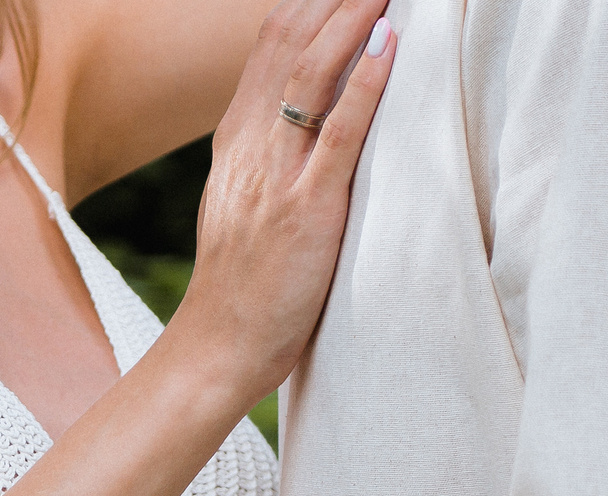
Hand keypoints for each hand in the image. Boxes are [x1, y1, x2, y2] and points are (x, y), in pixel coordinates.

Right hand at [172, 0, 397, 403]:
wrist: (217, 348)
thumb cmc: (244, 286)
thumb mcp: (246, 203)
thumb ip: (272, 154)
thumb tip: (310, 118)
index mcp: (237, 140)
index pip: (270, 44)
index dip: (310, 0)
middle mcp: (251, 146)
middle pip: (288, 41)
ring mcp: (275, 176)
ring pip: (310, 73)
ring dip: (351, 16)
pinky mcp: (305, 211)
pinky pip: (338, 134)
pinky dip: (365, 84)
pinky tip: (389, 43)